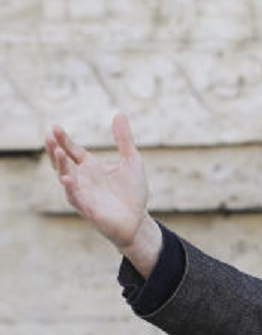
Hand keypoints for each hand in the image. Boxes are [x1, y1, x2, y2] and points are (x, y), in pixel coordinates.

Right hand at [46, 113, 161, 274]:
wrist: (138, 220)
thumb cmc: (132, 192)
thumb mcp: (131, 161)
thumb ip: (124, 139)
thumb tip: (119, 113)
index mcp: (90, 166)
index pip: (72, 150)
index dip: (63, 139)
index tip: (54, 127)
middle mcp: (82, 179)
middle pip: (63, 162)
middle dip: (55, 149)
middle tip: (49, 136)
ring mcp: (83, 194)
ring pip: (66, 178)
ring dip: (61, 165)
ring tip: (58, 151)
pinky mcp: (88, 209)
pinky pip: (76, 198)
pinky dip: (71, 188)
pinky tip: (67, 178)